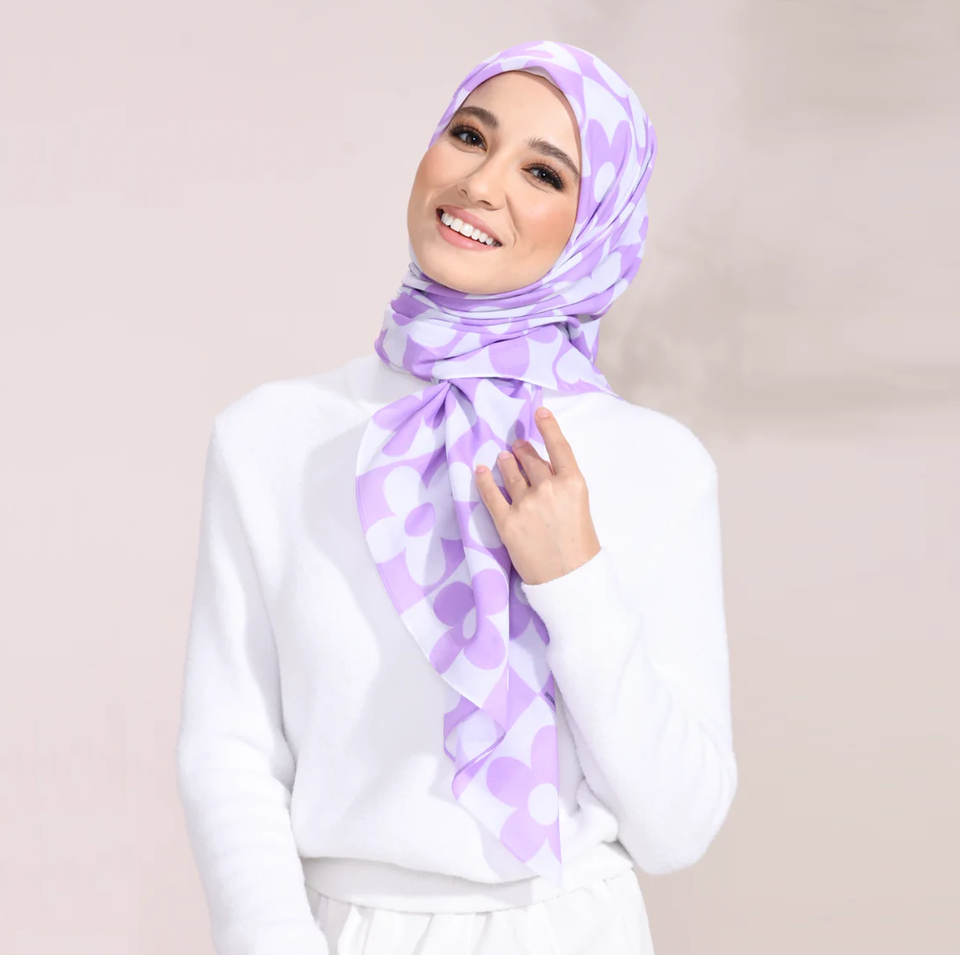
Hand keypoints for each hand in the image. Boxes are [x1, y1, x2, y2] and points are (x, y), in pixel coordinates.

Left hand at [474, 407, 600, 585]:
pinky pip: (490, 495)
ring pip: (511, 473)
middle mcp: (548, 488)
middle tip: (518, 445)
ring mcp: (526, 504)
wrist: (570, 580)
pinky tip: (480, 471)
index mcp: (574, 483)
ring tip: (503, 457)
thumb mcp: (581, 507)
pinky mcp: (506, 522)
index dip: (548, 426)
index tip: (539, 412)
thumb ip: (564, 486)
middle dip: (523, 450)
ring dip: (506, 462)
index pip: (558, 446)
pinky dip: (484, 480)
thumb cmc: (581, 547)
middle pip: (531, 460)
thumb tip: (541, 469)